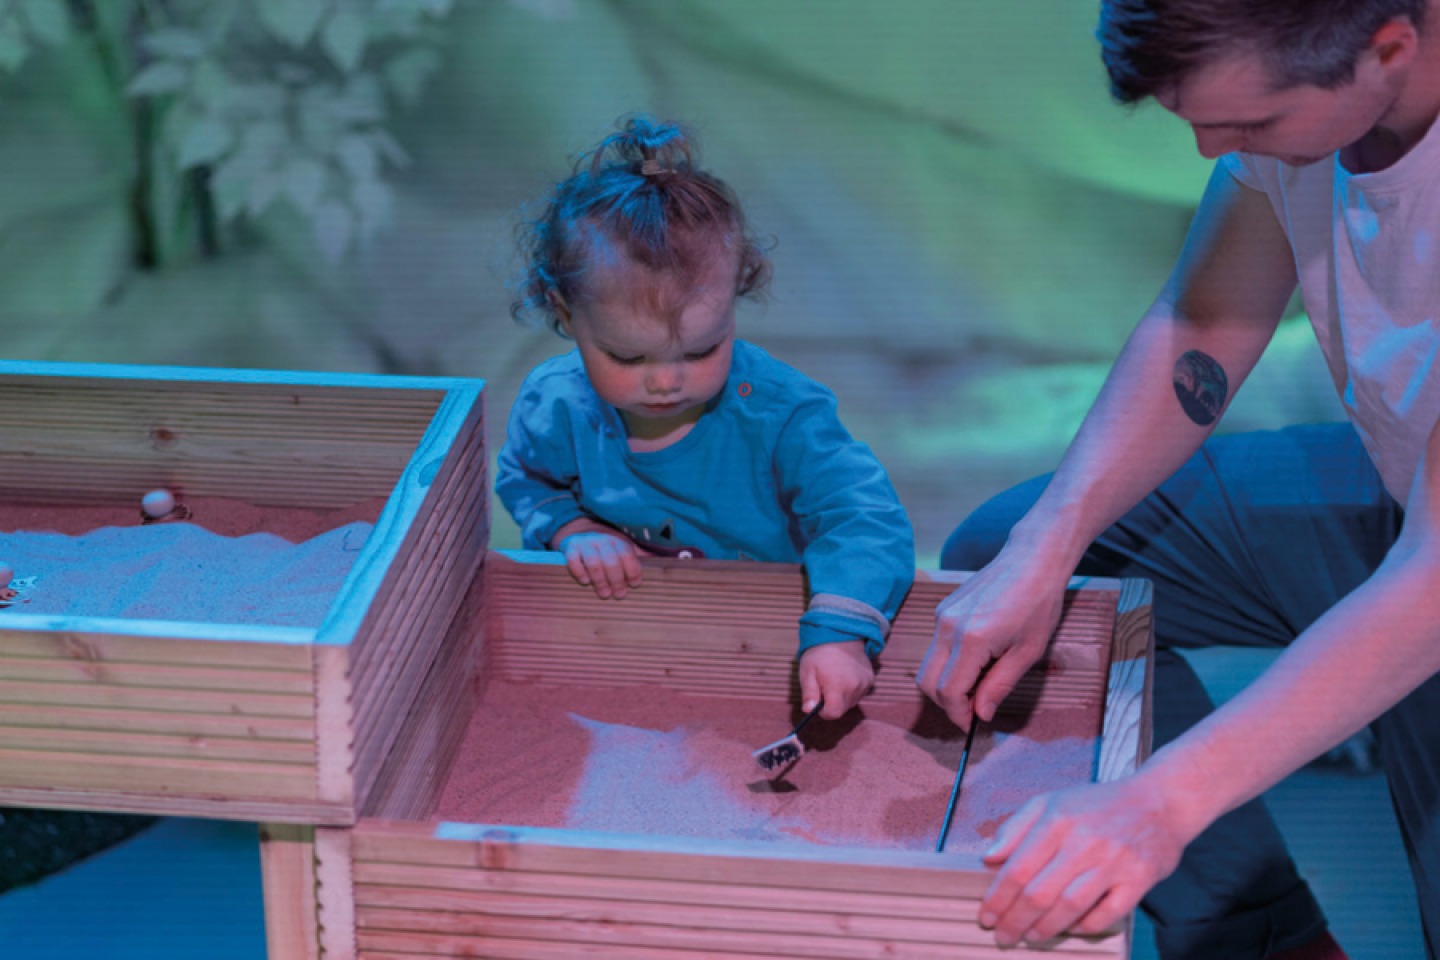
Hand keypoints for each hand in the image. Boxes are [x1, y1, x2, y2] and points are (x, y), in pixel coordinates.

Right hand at [555, 520, 642, 598]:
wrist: (580, 533)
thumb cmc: (607, 548)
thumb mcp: (623, 548)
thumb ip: (640, 556)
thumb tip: (663, 565)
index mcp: (618, 540)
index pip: (627, 554)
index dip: (633, 570)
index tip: (635, 584)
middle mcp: (602, 540)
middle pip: (611, 560)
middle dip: (617, 580)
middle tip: (619, 595)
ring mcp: (585, 543)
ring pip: (593, 562)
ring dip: (600, 580)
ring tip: (604, 594)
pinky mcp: (570, 547)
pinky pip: (573, 559)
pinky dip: (579, 572)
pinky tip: (585, 582)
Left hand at [798, 641, 873, 717]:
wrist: (840, 634)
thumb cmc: (820, 654)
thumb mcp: (808, 671)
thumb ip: (809, 693)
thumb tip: (808, 710)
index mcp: (837, 686)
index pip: (833, 713)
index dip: (823, 712)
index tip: (818, 702)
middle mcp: (854, 687)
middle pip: (842, 709)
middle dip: (832, 703)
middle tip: (824, 686)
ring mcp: (865, 684)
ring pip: (850, 702)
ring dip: (841, 697)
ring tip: (835, 679)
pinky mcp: (870, 680)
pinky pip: (859, 694)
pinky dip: (851, 690)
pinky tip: (845, 676)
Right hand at [916, 545, 1068, 727]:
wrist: (1031, 559)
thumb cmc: (1039, 604)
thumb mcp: (1028, 652)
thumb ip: (999, 685)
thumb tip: (981, 714)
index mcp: (971, 640)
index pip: (948, 692)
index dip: (958, 715)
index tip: (973, 724)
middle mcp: (947, 627)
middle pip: (927, 682)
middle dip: (947, 703)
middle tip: (974, 709)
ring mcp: (941, 616)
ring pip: (928, 665)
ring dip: (946, 683)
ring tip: (979, 683)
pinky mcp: (943, 610)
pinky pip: (936, 647)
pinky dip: (949, 663)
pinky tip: (977, 660)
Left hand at [979, 776, 1188, 946]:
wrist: (1159, 801)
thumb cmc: (1097, 804)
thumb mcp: (1050, 801)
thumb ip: (1016, 827)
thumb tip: (989, 857)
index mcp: (1056, 820)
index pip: (1017, 869)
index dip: (998, 898)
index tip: (986, 916)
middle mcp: (1083, 841)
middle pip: (1040, 893)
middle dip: (1016, 921)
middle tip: (1004, 935)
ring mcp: (1113, 861)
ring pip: (1070, 906)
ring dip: (1046, 928)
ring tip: (1031, 937)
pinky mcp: (1139, 878)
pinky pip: (1108, 913)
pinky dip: (1087, 926)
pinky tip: (1073, 929)